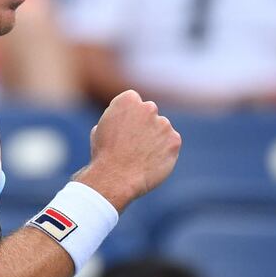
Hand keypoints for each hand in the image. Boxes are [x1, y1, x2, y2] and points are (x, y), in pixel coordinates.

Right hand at [75, 90, 181, 211]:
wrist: (116, 177)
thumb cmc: (104, 154)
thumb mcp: (100, 129)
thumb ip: (116, 119)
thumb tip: (121, 121)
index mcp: (128, 100)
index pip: (133, 101)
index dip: (127, 115)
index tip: (122, 129)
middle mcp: (148, 107)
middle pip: (149, 112)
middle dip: (143, 124)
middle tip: (133, 143)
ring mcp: (164, 123)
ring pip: (161, 128)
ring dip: (155, 137)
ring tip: (140, 156)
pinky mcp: (175, 140)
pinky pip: (171, 143)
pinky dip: (164, 151)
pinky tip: (151, 161)